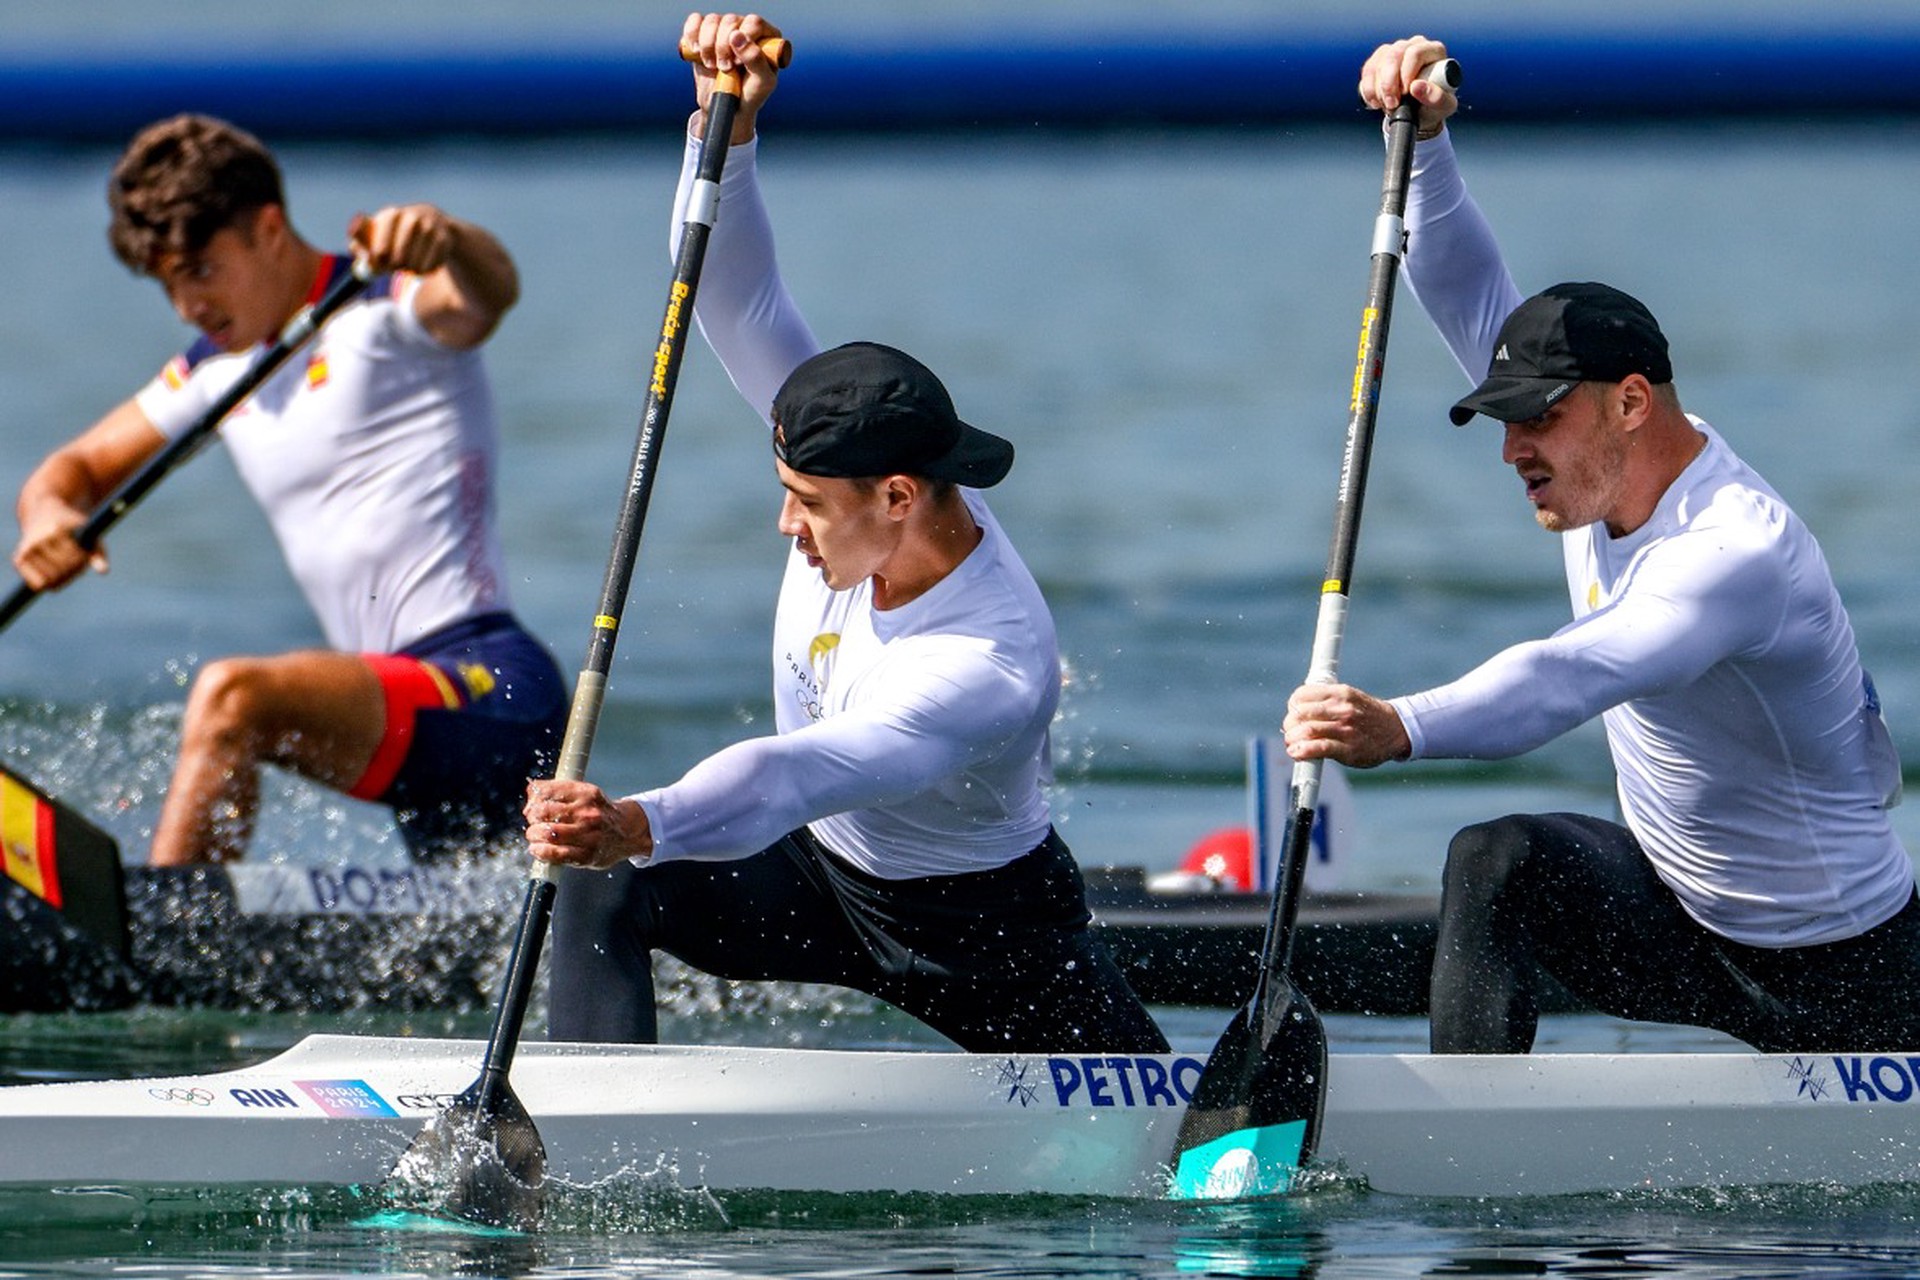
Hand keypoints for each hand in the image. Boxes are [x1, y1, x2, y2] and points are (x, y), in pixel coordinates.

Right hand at [12, 499, 103, 590]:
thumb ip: (97, 553)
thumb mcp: (88, 534)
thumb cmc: (72, 525)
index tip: (84, 555)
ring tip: (67, 566)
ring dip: (63, 578)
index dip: (82, 562)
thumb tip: (104, 571)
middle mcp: (37, 541)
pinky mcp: (18, 560)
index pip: (74, 560)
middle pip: (62, 572)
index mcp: (54, 531)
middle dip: (74, 571)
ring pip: (50, 581)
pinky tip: (54, 572)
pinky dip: (48, 584)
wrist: (44, 512)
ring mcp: (26, 551)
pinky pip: (37, 585)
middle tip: (78, 563)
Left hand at [349, 205, 518, 348]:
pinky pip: (432, 263)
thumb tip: (353, 245)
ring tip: (408, 268)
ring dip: (411, 267)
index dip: (380, 240)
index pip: (386, 220)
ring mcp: (433, 226)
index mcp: (394, 213)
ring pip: (417, 256)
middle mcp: (414, 214)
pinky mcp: (447, 239)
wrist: (442, 234)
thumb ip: (364, 243)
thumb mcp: (384, 239)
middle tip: (393, 269)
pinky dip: (426, 270)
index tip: (377, 258)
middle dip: (396, 258)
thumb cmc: (403, 240)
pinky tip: (424, 267)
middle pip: (404, 238)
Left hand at [524, 778, 653, 869]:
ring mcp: (589, 835)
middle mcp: (588, 813)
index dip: (533, 799)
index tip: (532, 806)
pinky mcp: (586, 855)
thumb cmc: (599, 813)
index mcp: (587, 793)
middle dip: (532, 818)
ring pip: (547, 833)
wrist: (628, 832)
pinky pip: (554, 853)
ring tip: (535, 836)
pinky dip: (539, 851)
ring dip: (533, 835)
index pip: (547, 791)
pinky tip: (538, 849)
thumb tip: (530, 797)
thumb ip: (558, 792)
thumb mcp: (584, 795)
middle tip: (534, 822)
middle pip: (543, 812)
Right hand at [682, 11, 785, 143]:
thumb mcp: (762, 83)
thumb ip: (755, 60)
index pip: (754, 22)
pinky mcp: (705, 33)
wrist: (728, 108)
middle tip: (725, 68)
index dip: (743, 41)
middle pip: (730, 21)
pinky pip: (695, 21)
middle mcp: (746, 28)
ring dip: (707, 46)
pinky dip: (692, 35)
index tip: (737, 63)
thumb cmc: (751, 95)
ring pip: (712, 21)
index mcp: (766, 37)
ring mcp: (725, 29)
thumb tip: (737, 36)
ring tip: (712, 66)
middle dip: (723, 47)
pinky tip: (696, 52)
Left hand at [1283, 682, 1410, 768]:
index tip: (1294, 714)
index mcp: (1340, 693)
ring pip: (1307, 730)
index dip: (1293, 706)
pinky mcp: (1348, 749)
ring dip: (1292, 739)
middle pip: (1300, 713)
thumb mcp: (1349, 698)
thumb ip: (1326, 700)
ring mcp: (1345, 729)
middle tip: (1291, 732)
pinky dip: (1302, 751)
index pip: (1302, 695)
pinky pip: (1319, 748)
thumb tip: (1298, 708)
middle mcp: (1342, 709)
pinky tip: (1296, 753)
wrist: (1396, 730)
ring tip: (1292, 744)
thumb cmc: (1367, 715)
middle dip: (1290, 725)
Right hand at [1357, 35, 1456, 136]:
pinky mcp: (1380, 61)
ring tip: (1386, 105)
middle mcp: (1414, 45)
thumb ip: (1436, 97)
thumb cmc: (1435, 105)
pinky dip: (1368, 89)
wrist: (1420, 113)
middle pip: (1394, 54)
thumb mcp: (1444, 106)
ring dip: (1377, 88)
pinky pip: (1368, 70)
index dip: (1406, 74)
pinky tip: (1376, 101)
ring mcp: (1395, 51)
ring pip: (1378, 62)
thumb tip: (1417, 86)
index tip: (1405, 94)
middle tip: (1391, 104)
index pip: (1415, 52)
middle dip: (1388, 82)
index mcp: (1434, 51)